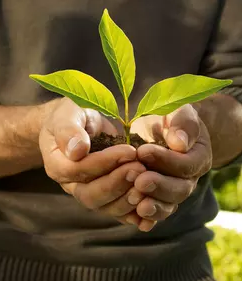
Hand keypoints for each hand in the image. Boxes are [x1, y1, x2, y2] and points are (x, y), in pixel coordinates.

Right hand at [39, 98, 146, 223]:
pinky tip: (150, 203)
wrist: (79, 126)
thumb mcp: (67, 115)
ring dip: (127, 197)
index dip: (103, 163)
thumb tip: (77, 150)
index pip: (77, 170)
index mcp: (57, 164)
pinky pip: (118, 211)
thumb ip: (68, 130)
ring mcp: (87, 192)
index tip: (128, 151)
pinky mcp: (104, 197)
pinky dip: (134, 211)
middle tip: (139, 168)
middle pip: (91, 195)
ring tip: (147, 181)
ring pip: (105, 207)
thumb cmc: (72, 117)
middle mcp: (70, 184)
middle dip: (117, 183)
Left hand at [131, 104, 211, 230]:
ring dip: (153, 206)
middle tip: (139, 181)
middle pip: (178, 190)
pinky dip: (147, 218)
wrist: (162, 132)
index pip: (186, 164)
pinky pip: (156, 212)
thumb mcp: (178, 113)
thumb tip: (179, 143)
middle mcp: (188, 179)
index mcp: (197, 157)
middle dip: (158, 186)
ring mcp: (173, 192)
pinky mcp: (158, 199)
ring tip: (137, 203)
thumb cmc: (169, 120)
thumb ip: (182, 124)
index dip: (166, 160)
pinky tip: (138, 221)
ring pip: (168, 205)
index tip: (143, 151)